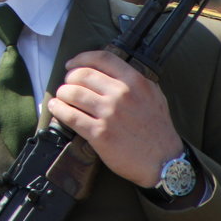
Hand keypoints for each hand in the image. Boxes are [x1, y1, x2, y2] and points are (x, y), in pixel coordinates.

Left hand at [46, 49, 183, 187]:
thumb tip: (111, 71)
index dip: (82, 58)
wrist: (164, 162)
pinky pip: (71, 116)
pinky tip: (56, 108)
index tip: (72, 64)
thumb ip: (134, 81)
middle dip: (69, 78)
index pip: (102, 59)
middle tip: (67, 85)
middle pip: (82, 75)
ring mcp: (109, 114)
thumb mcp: (154, 95)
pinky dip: (59, 110)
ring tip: (61, 97)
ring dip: (62, 93)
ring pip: (73, 93)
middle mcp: (121, 94)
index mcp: (135, 82)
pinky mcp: (99, 134)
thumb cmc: (158, 129)